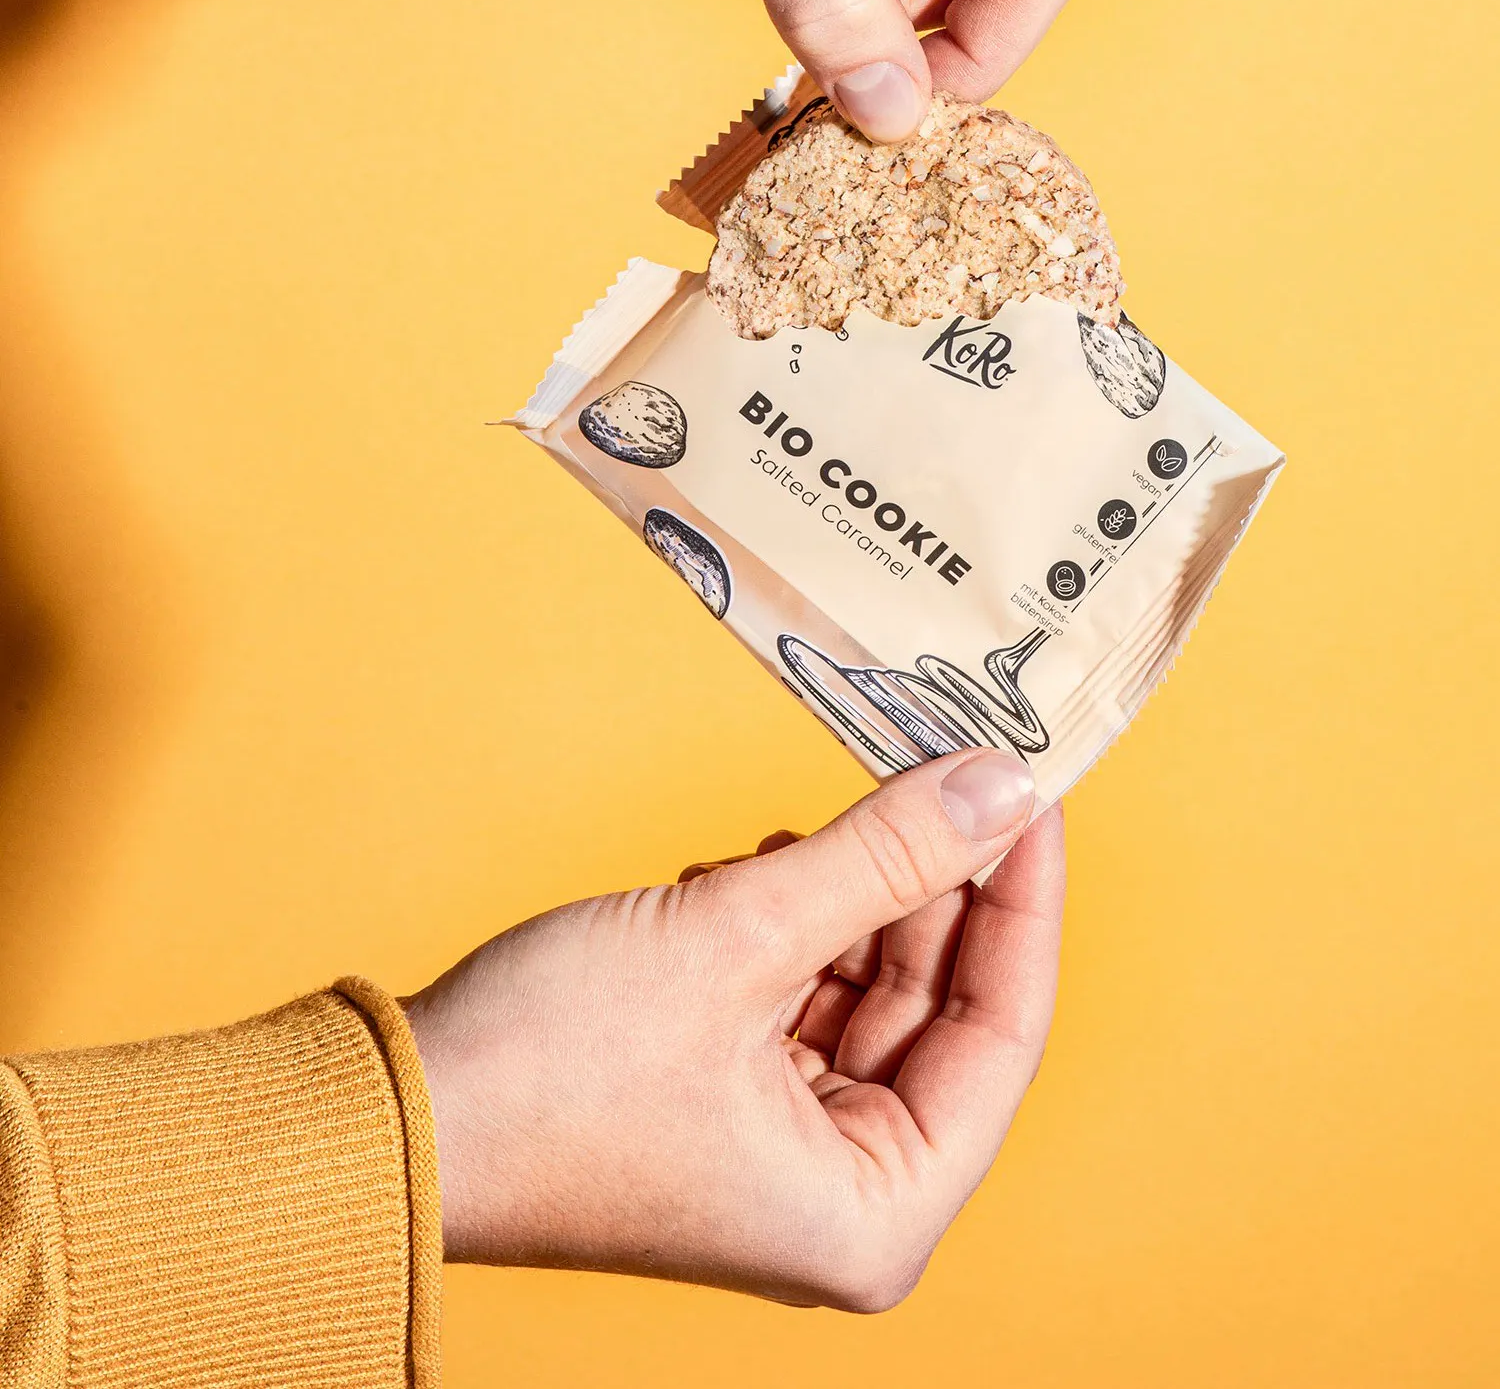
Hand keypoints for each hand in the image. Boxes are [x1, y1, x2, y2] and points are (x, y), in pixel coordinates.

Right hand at [403, 750, 1062, 1309]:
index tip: (1027, 793)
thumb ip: (884, 857)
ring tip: (830, 814)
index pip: (1004, 1031)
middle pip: (937, 1009)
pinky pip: (802, 1000)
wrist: (396, 1110)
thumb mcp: (741, 936)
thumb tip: (999, 788)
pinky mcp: (729, 1109)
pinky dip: (793, 925)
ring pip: (868, 993)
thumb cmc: (550, 1070)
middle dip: (930, 885)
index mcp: (875, 1212)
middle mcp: (843, 1200)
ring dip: (852, 896)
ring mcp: (784, 1155)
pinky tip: (757, 869)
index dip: (1022, 898)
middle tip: (946, 765)